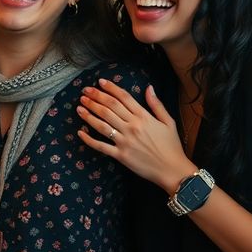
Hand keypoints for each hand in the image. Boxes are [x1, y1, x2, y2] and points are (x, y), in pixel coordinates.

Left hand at [76, 80, 196, 190]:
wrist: (172, 170)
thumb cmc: (171, 146)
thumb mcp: (168, 122)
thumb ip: (157, 104)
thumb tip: (149, 87)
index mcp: (144, 117)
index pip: (123, 98)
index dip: (110, 88)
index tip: (100, 82)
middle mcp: (132, 126)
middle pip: (110, 108)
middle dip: (95, 97)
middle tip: (85, 91)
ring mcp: (125, 141)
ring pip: (103, 124)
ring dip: (89, 114)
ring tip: (80, 106)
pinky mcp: (120, 155)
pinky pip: (101, 146)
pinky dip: (89, 139)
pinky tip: (80, 132)